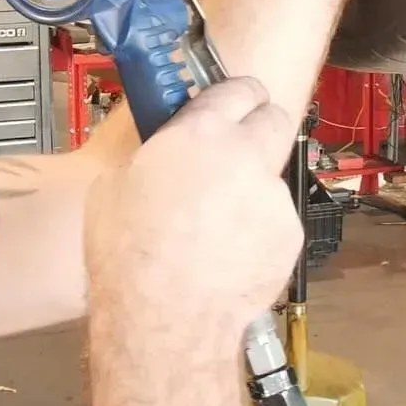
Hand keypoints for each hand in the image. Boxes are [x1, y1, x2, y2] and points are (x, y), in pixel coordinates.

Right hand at [84, 78, 301, 347]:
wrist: (165, 317)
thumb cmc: (130, 257)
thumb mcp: (117, 185)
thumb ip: (156, 156)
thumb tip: (165, 153)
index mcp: (200, 133)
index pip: (239, 88)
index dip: (236, 94)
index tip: (232, 100)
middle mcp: (245, 155)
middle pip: (275, 117)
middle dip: (260, 126)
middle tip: (238, 146)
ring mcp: (272, 196)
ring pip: (273, 176)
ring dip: (253, 188)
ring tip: (218, 223)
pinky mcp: (289, 233)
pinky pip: (276, 219)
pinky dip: (259, 230)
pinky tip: (229, 252)